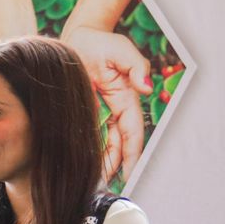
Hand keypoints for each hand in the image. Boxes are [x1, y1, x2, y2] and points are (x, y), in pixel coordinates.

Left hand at [63, 26, 151, 184]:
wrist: (77, 38)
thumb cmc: (101, 42)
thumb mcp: (122, 50)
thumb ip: (136, 66)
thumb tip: (147, 87)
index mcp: (125, 97)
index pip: (132, 131)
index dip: (133, 152)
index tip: (132, 170)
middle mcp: (114, 108)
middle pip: (119, 143)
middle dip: (117, 164)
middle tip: (109, 185)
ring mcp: (99, 110)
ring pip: (104, 142)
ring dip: (103, 161)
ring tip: (96, 182)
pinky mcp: (84, 110)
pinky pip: (88, 134)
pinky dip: (88, 150)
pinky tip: (83, 165)